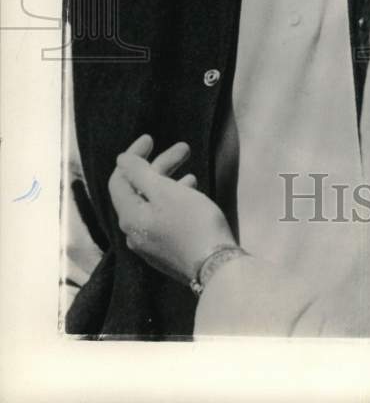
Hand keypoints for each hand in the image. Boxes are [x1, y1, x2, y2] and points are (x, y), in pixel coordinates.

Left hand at [108, 135, 236, 285]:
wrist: (215, 266)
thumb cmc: (191, 223)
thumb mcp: (165, 192)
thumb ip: (140, 173)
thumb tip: (122, 160)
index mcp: (129, 216)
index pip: (119, 180)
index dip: (132, 156)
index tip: (151, 138)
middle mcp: (134, 231)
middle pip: (139, 190)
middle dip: (160, 166)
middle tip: (184, 148)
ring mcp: (150, 243)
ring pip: (154, 203)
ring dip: (170, 182)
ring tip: (190, 169)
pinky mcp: (167, 249)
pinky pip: (163, 216)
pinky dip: (174, 199)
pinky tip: (191, 193)